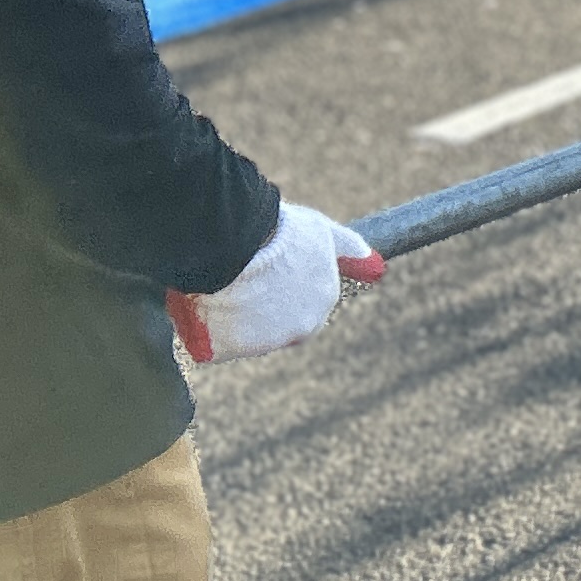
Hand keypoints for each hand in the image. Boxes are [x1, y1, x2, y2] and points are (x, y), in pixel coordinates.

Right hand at [172, 200, 384, 364]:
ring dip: (234, 317)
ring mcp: (265, 342)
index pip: (305, 304)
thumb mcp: (321, 232)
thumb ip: (348, 249)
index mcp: (323, 301)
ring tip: (219, 283)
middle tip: (239, 278)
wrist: (238, 241)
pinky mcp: (231, 349)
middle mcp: (301, 328)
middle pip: (278, 324)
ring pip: (247, 334)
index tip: (265, 272)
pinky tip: (203, 302)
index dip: (283, 288)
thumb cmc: (280, 231)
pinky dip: (208, 329)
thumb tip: (376, 265)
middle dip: (260, 307)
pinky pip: (215, 343)